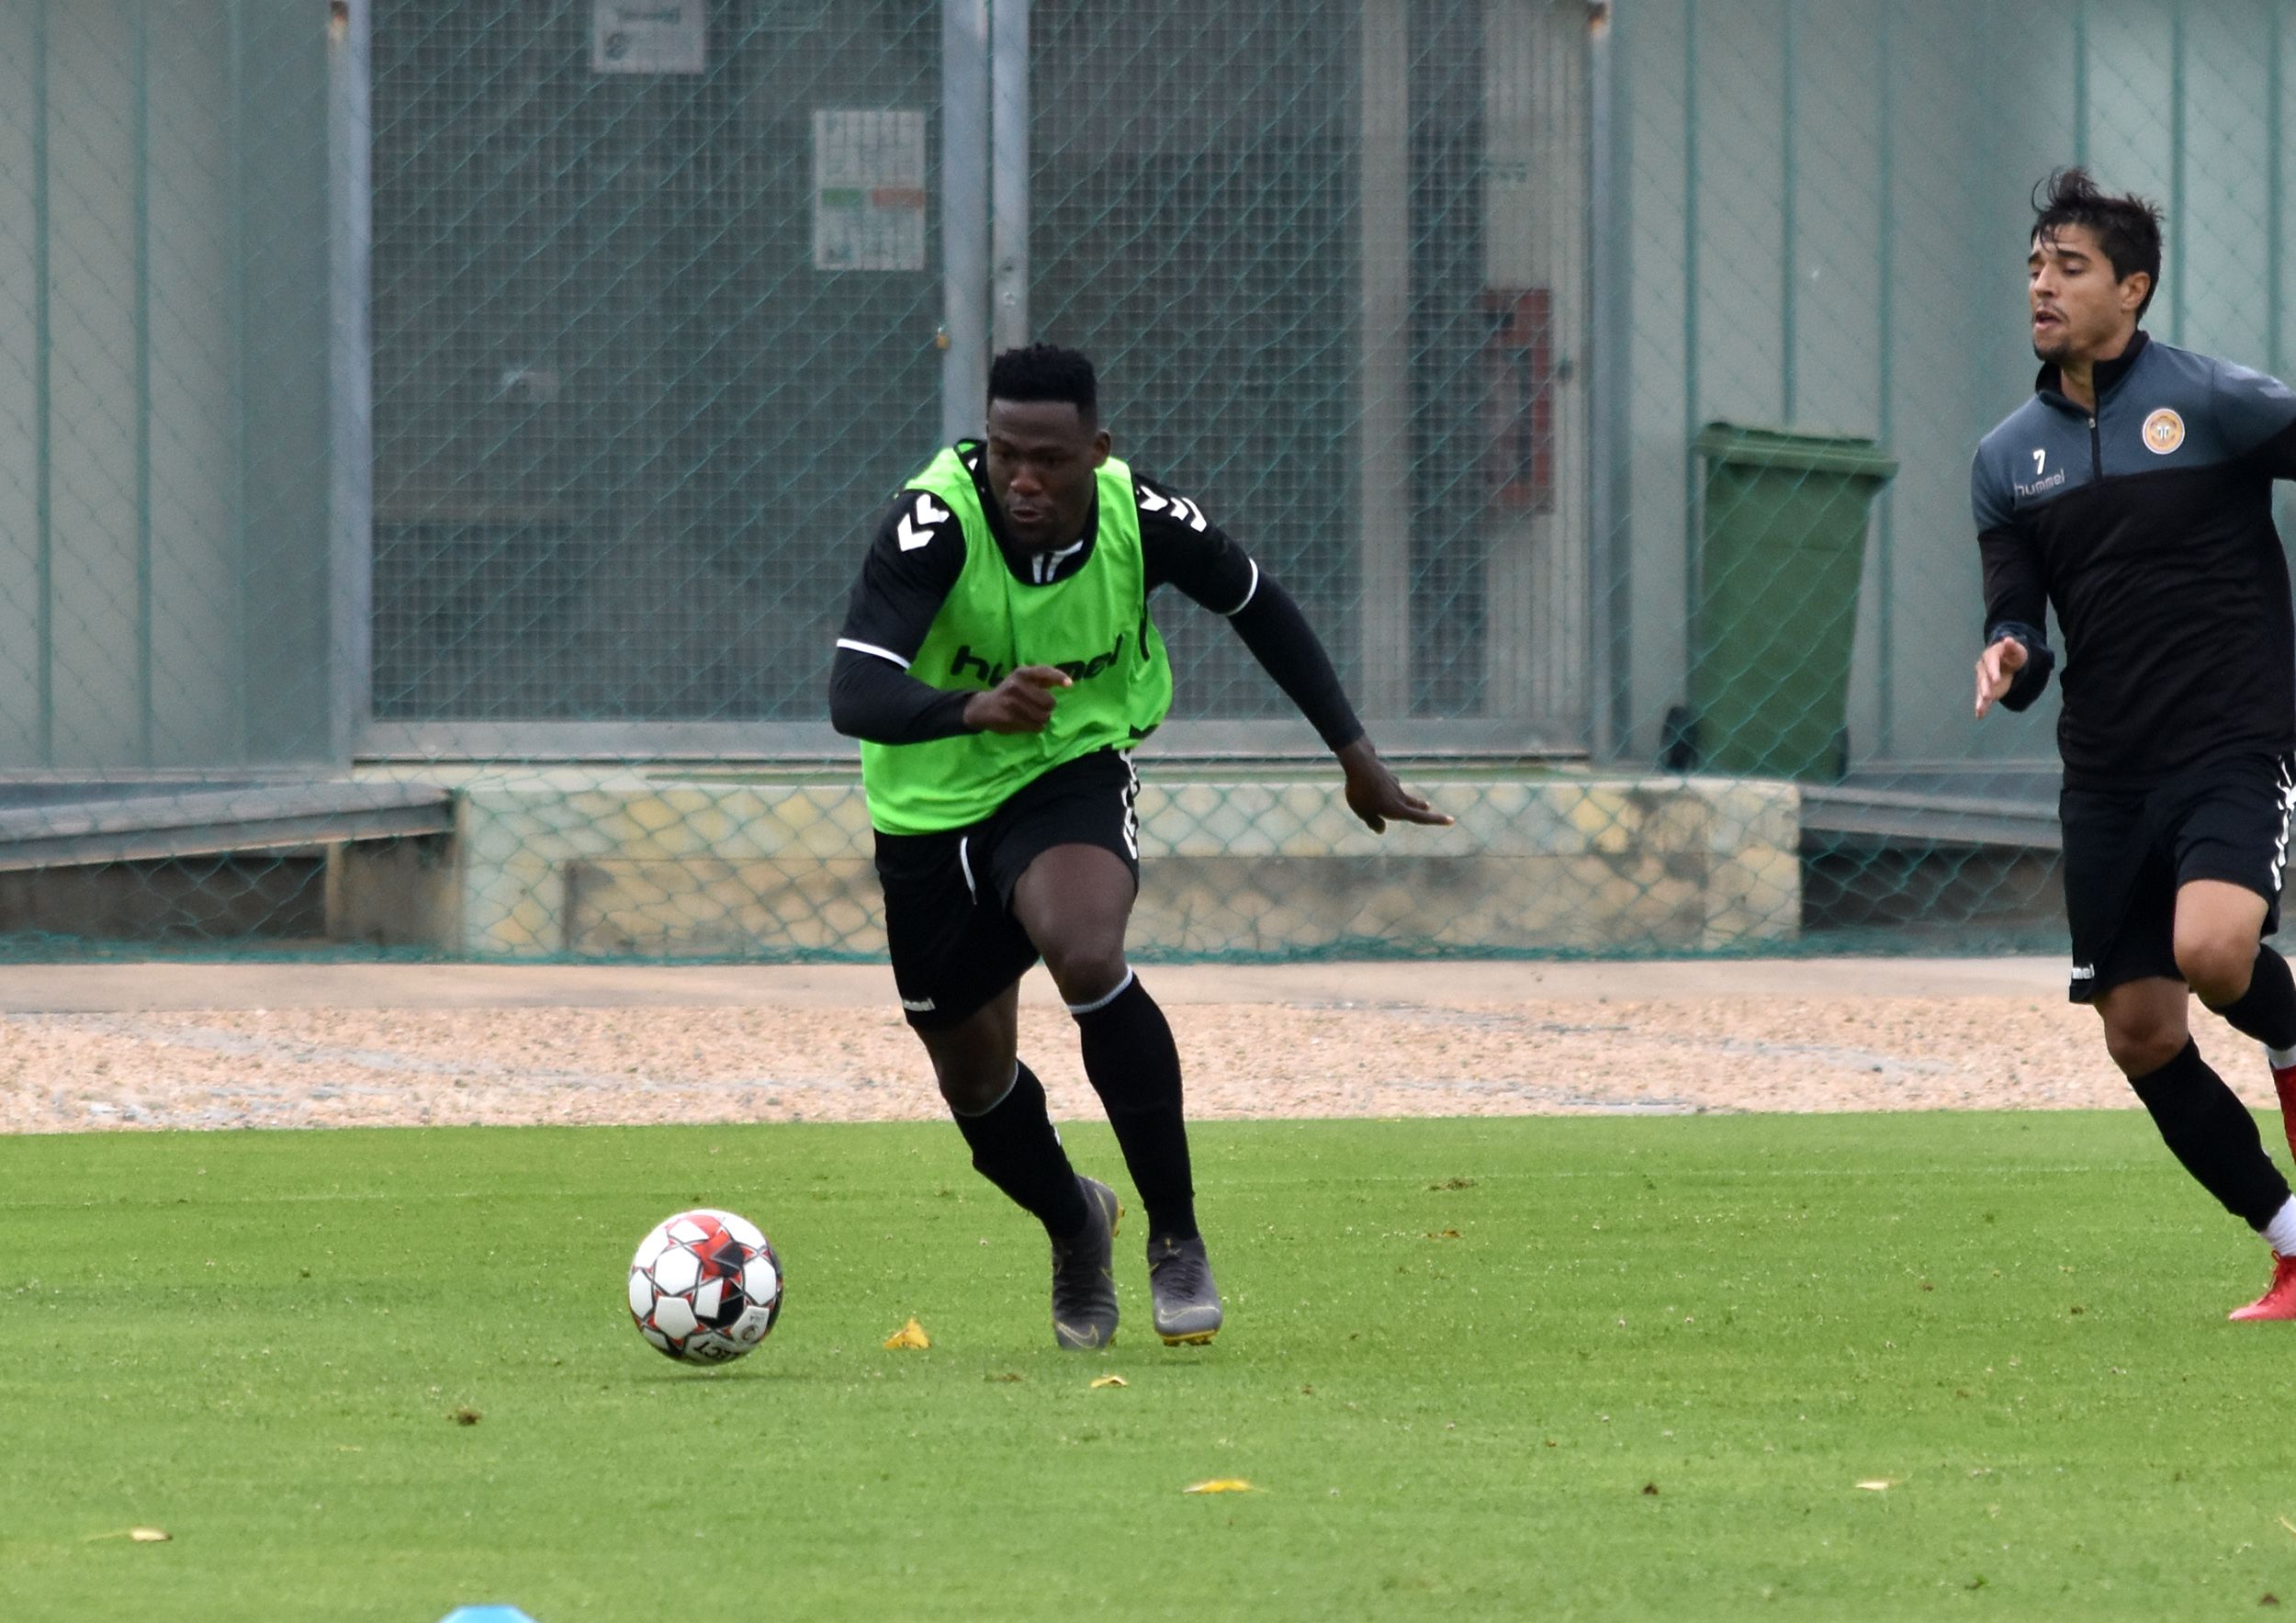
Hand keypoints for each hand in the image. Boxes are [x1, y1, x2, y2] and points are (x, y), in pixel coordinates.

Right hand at [963, 665, 1071, 733]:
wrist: (984, 707)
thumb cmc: (1011, 692)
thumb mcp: (1023, 680)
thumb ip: (1043, 679)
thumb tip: (1068, 682)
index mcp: (1022, 673)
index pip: (1045, 672)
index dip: (1058, 677)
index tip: (1069, 684)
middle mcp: (1017, 685)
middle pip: (1050, 702)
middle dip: (1047, 708)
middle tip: (1038, 707)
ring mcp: (1012, 702)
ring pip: (1044, 717)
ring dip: (1042, 720)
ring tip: (1031, 716)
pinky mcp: (1009, 718)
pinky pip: (1035, 727)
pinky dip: (1035, 727)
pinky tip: (1025, 722)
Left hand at [1336, 737, 1452, 832]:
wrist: (1361, 764)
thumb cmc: (1361, 791)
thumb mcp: (1363, 812)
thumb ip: (1373, 822)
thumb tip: (1382, 830)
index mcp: (1397, 809)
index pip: (1420, 818)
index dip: (1436, 820)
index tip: (1451, 820)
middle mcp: (1399, 797)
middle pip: (1413, 805)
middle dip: (1421, 808)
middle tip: (1428, 807)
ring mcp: (1394, 784)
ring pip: (1403, 795)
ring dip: (1410, 799)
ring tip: (1418, 803)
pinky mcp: (1386, 776)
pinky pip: (1389, 785)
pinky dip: (1388, 790)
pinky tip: (1381, 787)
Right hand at [1973, 636, 2027, 719]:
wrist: (2007, 661)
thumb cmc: (2013, 654)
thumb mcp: (2016, 649)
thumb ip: (2012, 646)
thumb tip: (2008, 639)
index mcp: (1990, 656)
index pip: (1991, 663)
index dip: (1993, 671)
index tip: (1996, 679)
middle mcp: (1983, 668)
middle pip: (1983, 678)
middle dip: (1985, 687)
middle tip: (1987, 696)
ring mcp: (1984, 679)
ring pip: (1981, 690)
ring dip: (1980, 700)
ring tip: (1979, 710)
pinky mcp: (1986, 689)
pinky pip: (1983, 698)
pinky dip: (1981, 706)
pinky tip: (1979, 715)